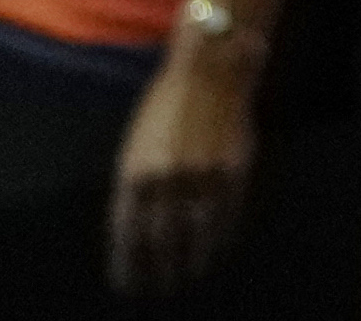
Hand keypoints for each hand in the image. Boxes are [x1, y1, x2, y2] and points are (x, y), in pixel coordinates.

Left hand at [106, 30, 257, 298]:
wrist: (207, 73)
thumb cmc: (165, 110)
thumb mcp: (136, 150)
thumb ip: (137, 191)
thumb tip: (137, 236)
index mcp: (134, 176)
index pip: (127, 236)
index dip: (128, 265)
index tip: (129, 285)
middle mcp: (166, 180)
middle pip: (160, 242)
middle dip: (159, 270)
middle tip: (161, 287)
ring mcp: (201, 176)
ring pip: (195, 234)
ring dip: (191, 260)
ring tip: (189, 275)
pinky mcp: (232, 170)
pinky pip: (225, 214)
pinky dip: (220, 236)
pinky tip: (216, 247)